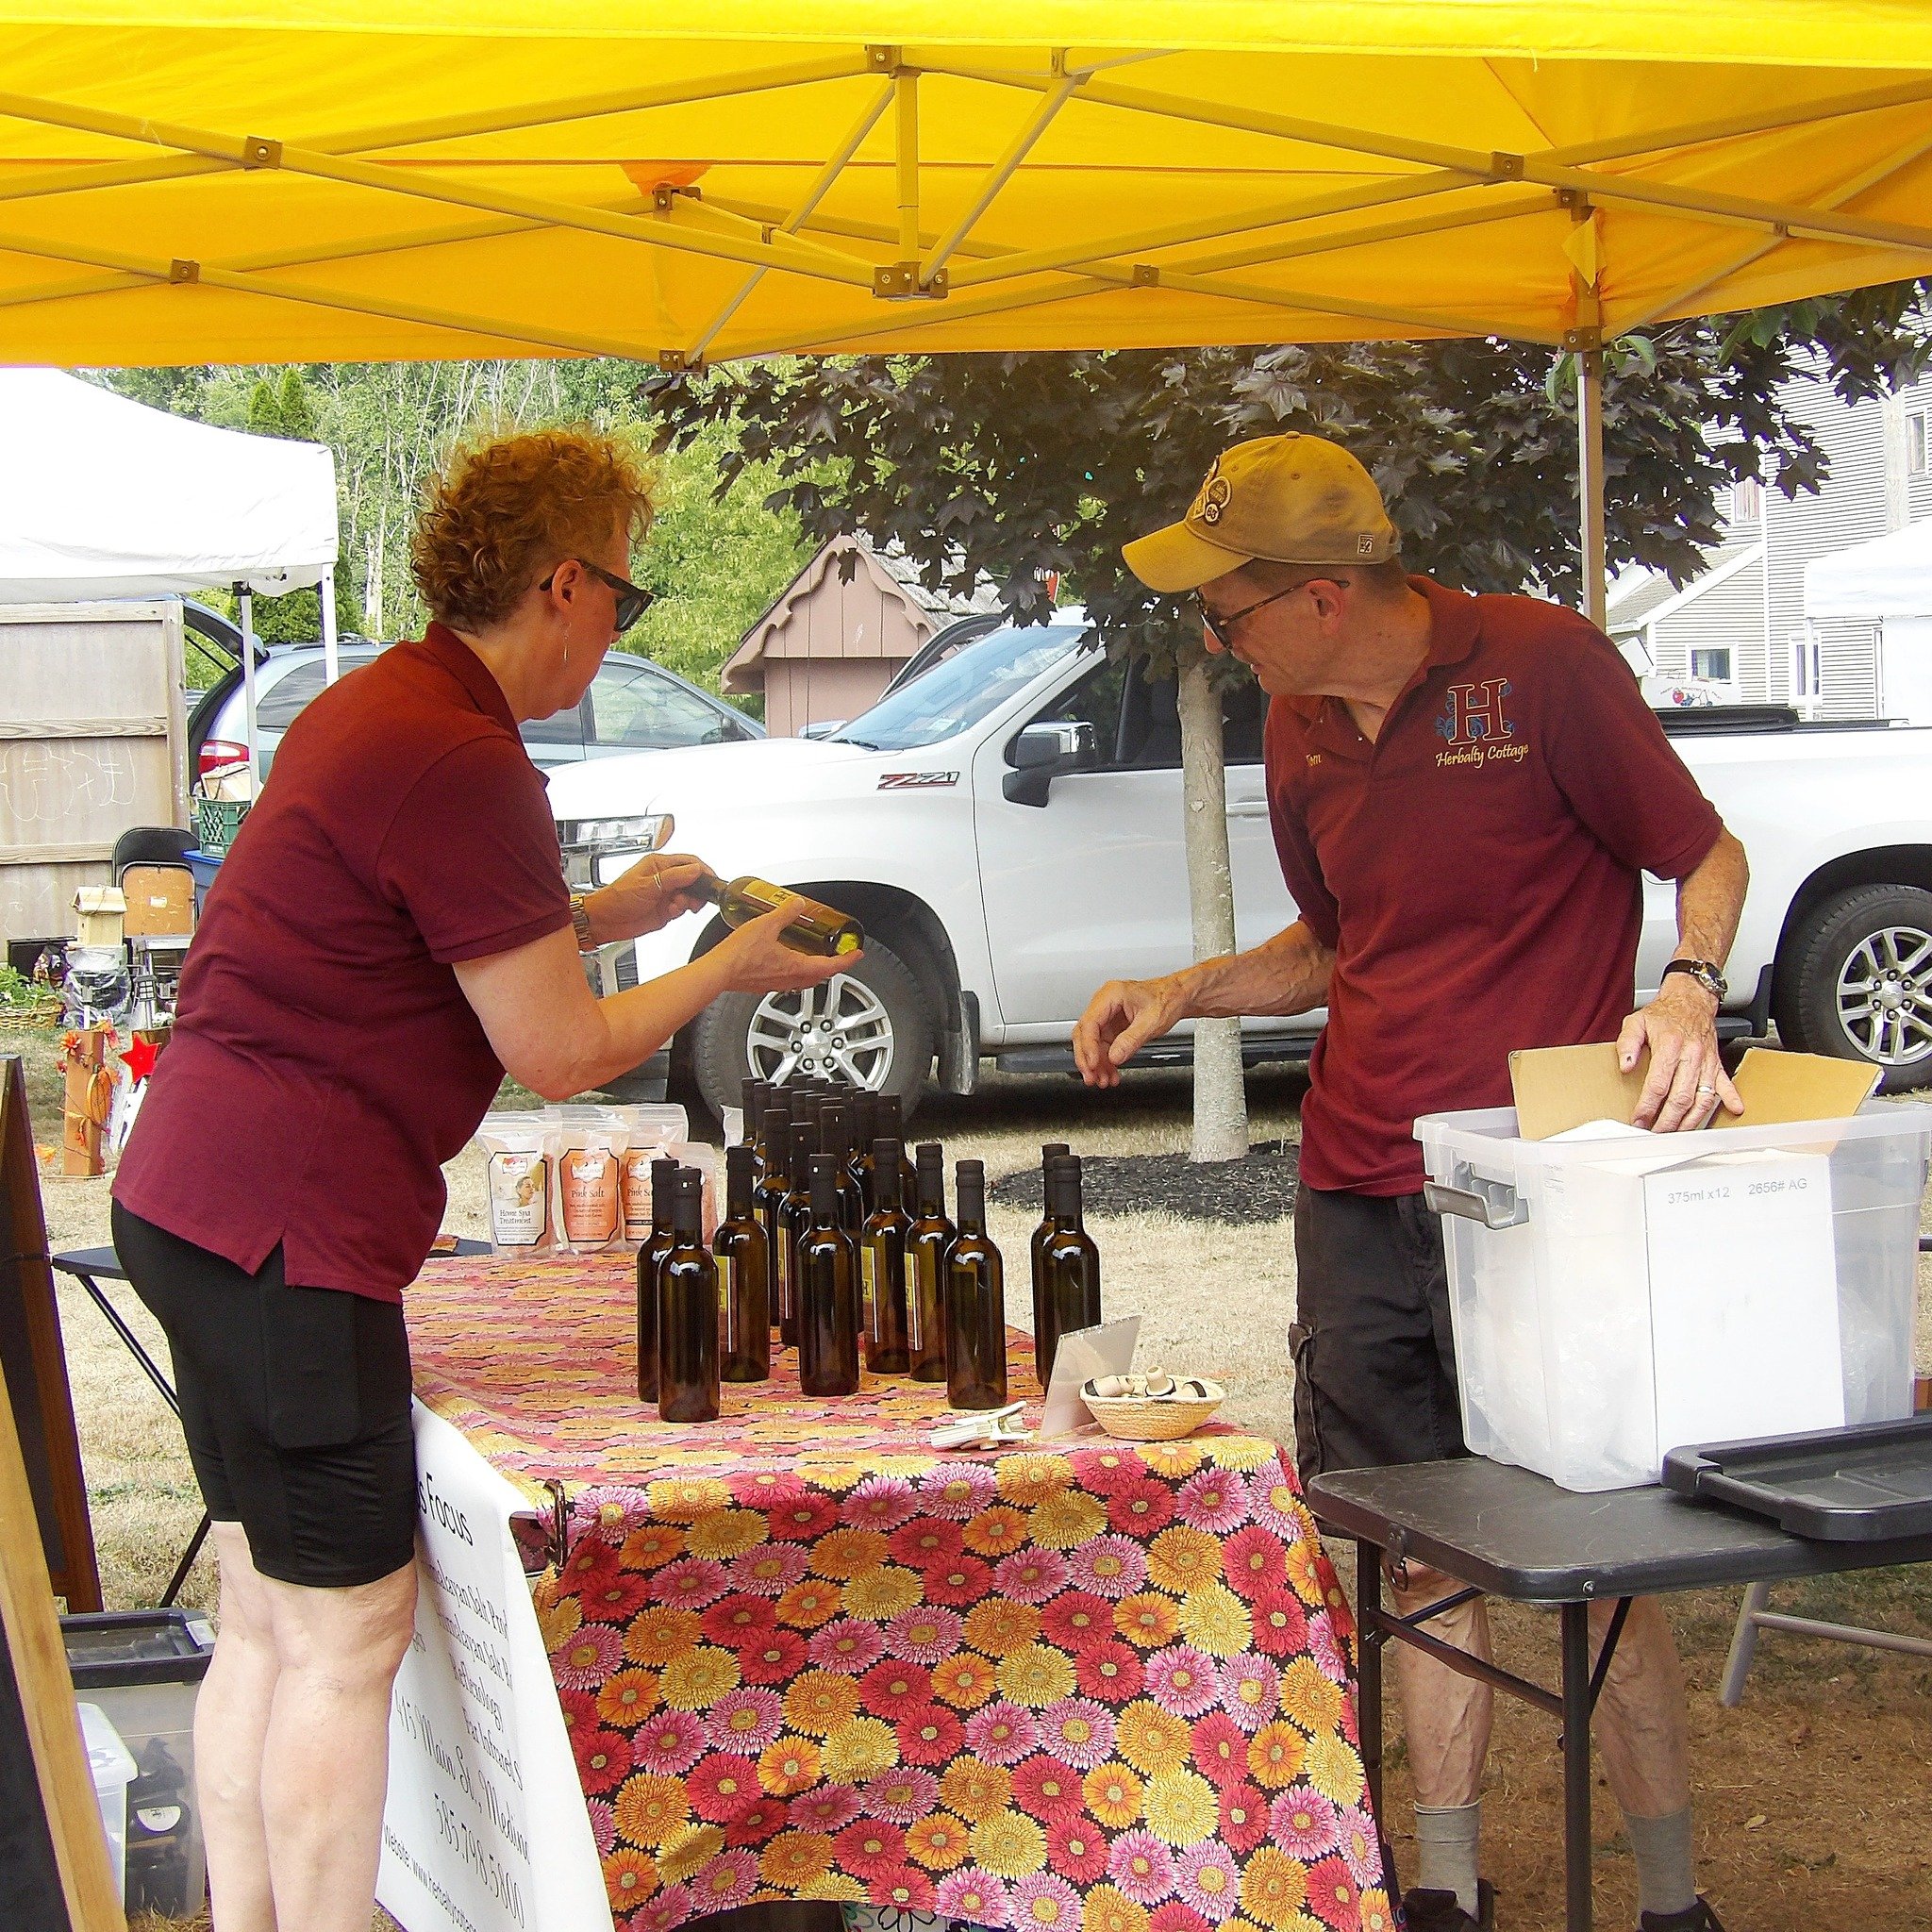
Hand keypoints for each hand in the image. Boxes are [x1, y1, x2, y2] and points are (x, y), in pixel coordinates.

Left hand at [587, 852, 714, 941]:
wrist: (605, 921)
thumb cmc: (616, 898)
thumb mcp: (648, 885)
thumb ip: (674, 877)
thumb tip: (697, 870)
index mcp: (659, 865)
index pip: (689, 862)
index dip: (703, 870)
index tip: (711, 881)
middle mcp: (664, 878)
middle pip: (693, 880)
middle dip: (697, 889)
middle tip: (696, 898)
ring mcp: (665, 894)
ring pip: (689, 895)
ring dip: (688, 902)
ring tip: (679, 905)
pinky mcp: (665, 910)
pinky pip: (682, 909)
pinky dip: (681, 911)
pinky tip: (671, 912)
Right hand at [712, 903, 855, 995]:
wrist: (718, 972)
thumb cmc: (739, 955)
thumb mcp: (767, 924)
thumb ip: (786, 914)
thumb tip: (798, 905)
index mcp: (795, 966)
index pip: (831, 966)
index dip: (847, 960)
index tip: (856, 955)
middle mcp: (789, 979)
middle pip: (820, 976)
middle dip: (833, 967)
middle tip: (840, 957)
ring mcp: (776, 984)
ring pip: (805, 981)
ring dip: (816, 971)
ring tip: (818, 960)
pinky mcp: (763, 985)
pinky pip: (788, 981)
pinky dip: (797, 973)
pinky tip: (788, 963)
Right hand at [1074, 976, 1187, 1087]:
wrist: (1177, 997)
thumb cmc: (1167, 999)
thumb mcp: (1151, 1022)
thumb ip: (1131, 1040)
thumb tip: (1114, 1057)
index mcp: (1111, 995)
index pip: (1090, 1023)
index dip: (1088, 1046)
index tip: (1093, 1063)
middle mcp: (1105, 1004)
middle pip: (1084, 1034)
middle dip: (1087, 1058)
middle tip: (1092, 1076)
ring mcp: (1107, 1016)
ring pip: (1092, 1043)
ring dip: (1096, 1064)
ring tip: (1103, 1080)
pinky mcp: (1112, 1027)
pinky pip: (1103, 1046)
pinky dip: (1106, 1061)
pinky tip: (1110, 1072)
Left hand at [1617, 977, 1740, 1130]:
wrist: (1691, 999)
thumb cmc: (1663, 1013)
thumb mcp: (1636, 1022)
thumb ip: (1627, 1044)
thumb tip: (1625, 1066)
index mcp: (1670, 1046)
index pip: (1658, 1084)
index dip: (1648, 1106)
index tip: (1638, 1120)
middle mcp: (1692, 1055)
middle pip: (1681, 1097)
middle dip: (1668, 1120)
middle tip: (1655, 1133)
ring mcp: (1707, 1061)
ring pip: (1703, 1097)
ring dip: (1691, 1119)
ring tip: (1678, 1133)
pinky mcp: (1717, 1063)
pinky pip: (1726, 1084)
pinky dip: (1731, 1099)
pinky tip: (1733, 1111)